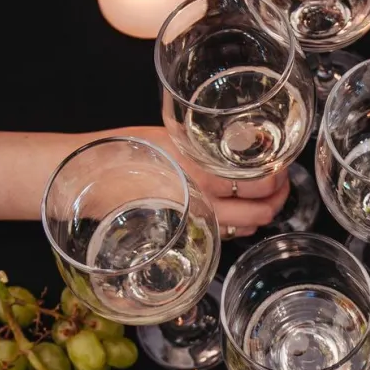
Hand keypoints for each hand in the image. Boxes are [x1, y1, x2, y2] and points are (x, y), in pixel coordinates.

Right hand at [126, 126, 289, 237]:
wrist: (88, 178)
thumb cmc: (125, 150)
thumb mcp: (171, 136)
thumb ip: (206, 143)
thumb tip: (240, 139)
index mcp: (204, 173)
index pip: (261, 184)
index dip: (279, 178)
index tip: (281, 167)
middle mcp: (204, 202)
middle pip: (261, 213)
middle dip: (277, 200)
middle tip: (280, 184)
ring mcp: (195, 222)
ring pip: (246, 228)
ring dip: (260, 214)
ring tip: (263, 196)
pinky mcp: (185, 233)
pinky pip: (225, 233)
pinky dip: (240, 224)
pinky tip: (238, 209)